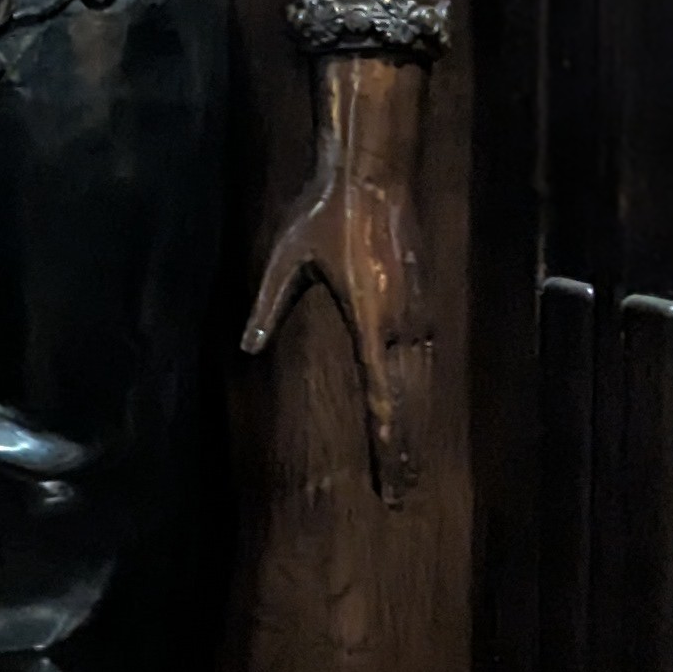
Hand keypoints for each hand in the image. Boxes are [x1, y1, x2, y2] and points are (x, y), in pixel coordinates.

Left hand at [243, 152, 430, 502]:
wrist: (372, 175)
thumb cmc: (322, 215)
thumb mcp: (284, 260)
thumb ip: (268, 305)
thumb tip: (247, 347)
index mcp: (370, 321)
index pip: (382, 398)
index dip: (387, 444)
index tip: (391, 479)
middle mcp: (402, 327)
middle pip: (408, 404)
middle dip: (404, 451)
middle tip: (401, 495)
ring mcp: (417, 315)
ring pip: (421, 386)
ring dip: (417, 427)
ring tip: (410, 466)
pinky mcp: (422, 303)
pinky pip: (425, 362)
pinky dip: (422, 394)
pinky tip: (417, 412)